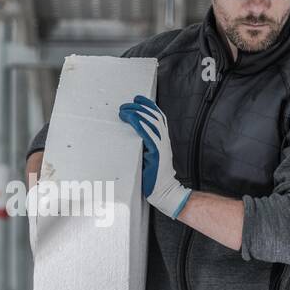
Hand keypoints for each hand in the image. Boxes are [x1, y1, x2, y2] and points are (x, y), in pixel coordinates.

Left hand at [118, 94, 192, 218]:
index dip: (148, 105)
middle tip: (126, 104)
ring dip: (136, 113)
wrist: (165, 191)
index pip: (158, 116)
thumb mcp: (149, 157)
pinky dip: (140, 125)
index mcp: (163, 140)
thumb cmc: (155, 177)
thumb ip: (144, 146)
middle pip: (153, 116)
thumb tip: (131, 139)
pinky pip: (148, 135)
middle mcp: (164, 140)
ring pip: (151, 122)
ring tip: (124, 110)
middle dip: (139, 107)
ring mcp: (161, 146)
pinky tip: (132, 119)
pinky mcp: (157, 154)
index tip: (137, 98)